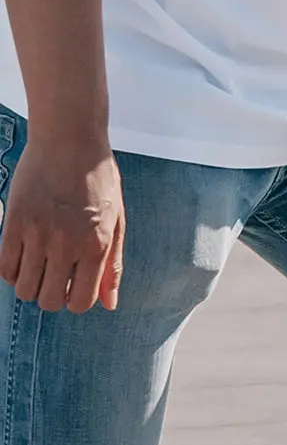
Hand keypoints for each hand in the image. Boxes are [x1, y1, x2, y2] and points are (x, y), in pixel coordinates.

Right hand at [0, 137, 124, 312]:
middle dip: (52, 295)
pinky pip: (4, 269)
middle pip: (48, 300)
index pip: (81, 301)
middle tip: (56, 275)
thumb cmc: (98, 180)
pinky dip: (12, 271)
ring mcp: (37, 235)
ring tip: (40, 264)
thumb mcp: (116, 220)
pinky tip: (24, 255)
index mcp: (96, 244)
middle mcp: (67, 243)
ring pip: (24, 289)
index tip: (74, 285)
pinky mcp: (14, 224)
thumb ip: (112, 265)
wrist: (70, 141)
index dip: (76, 300)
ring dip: (31, 284)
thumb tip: (110, 304)